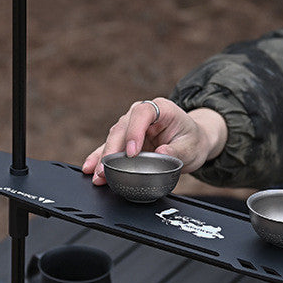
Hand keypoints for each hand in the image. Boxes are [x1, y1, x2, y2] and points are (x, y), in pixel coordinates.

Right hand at [81, 98, 227, 184]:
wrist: (192, 142)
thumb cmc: (192, 141)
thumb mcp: (192, 147)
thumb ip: (178, 150)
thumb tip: (162, 153)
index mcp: (161, 108)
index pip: (142, 114)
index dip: (134, 131)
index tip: (132, 152)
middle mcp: (142, 114)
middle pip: (122, 128)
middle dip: (112, 150)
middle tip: (107, 170)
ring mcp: (132, 126)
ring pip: (113, 138)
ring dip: (103, 157)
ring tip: (97, 174)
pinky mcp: (126, 140)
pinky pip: (110, 148)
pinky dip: (99, 158)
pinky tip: (90, 168)